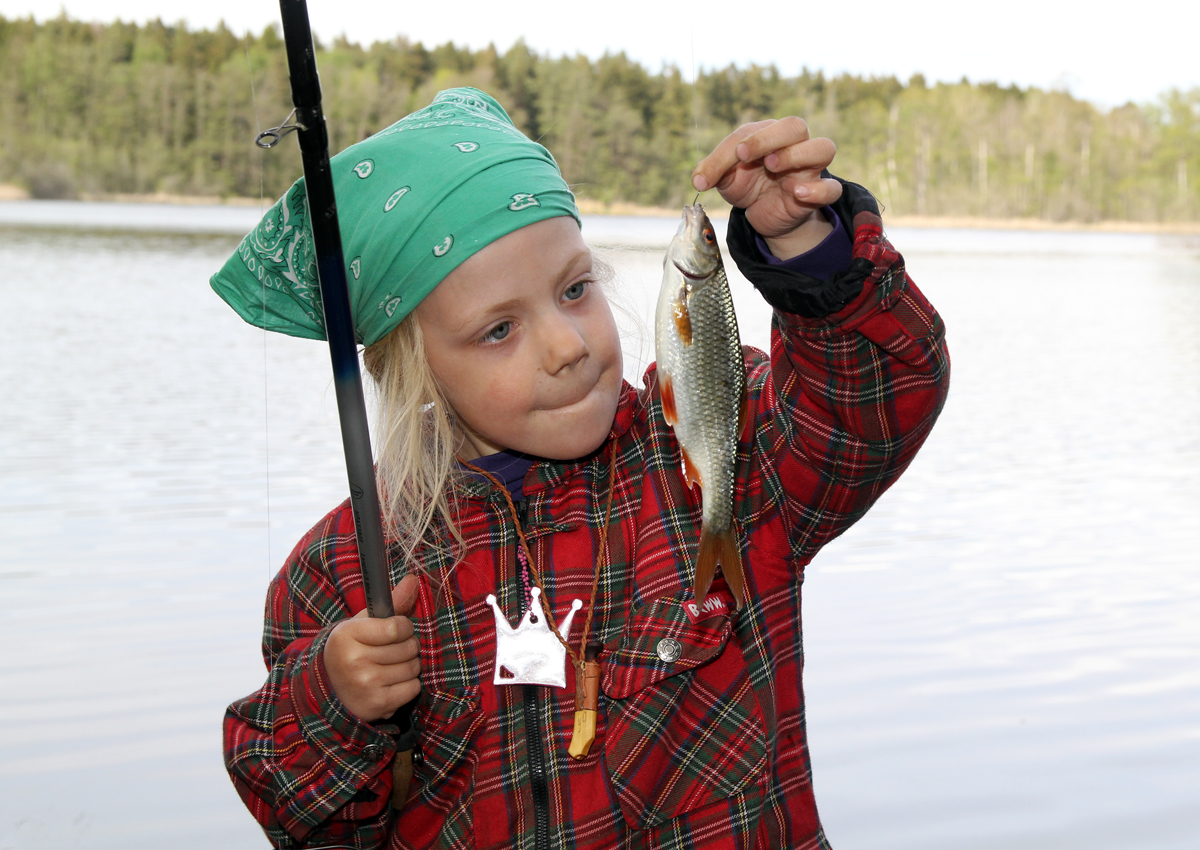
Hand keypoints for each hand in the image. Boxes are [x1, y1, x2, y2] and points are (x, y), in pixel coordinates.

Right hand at [323, 575, 421, 721]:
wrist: (329, 690)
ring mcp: (365, 685)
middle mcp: (354, 660)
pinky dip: (408, 685)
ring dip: (409, 665)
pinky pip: (413, 688)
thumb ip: (391, 602)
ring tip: (392, 666)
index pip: (397, 627)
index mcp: (347, 635)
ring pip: (413, 667)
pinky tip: (392, 683)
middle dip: (408, 646)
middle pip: (408, 647)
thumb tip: (413, 579)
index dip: (404, 627)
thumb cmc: (352, 650)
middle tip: (393, 650)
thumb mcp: (363, 623)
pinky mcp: (377, 705)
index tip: (397, 630)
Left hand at [691, 118, 841, 259]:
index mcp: (770, 135)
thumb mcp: (725, 178)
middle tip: (746, 155)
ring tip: (772, 167)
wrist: (762, 214)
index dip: (747, 139)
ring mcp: (809, 169)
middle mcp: (794, 145)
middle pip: (796, 126)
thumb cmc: (747, 185)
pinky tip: (797, 192)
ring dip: (798, 154)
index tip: (735, 154)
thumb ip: (711, 173)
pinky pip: (832, 188)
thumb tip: (697, 181)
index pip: (761, 128)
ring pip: (823, 148)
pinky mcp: (817, 193)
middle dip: (770, 138)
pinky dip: (818, 189)